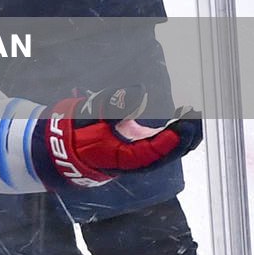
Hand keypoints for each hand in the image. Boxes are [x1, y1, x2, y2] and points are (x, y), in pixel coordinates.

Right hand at [33, 84, 201, 189]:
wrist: (56, 152)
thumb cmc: (72, 134)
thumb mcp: (89, 116)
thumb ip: (113, 104)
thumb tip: (140, 92)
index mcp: (120, 158)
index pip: (152, 152)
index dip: (170, 140)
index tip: (184, 124)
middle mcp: (131, 162)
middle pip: (163, 155)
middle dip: (183, 140)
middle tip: (196, 119)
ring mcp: (133, 158)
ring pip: (162, 152)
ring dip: (179, 138)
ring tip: (192, 120)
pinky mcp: (131, 151)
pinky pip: (156, 147)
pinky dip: (170, 137)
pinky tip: (178, 124)